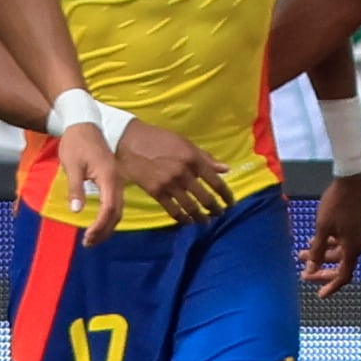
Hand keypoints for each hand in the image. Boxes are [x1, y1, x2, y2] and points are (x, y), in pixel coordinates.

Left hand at [56, 124, 124, 241]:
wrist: (83, 124)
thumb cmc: (76, 143)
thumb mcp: (72, 165)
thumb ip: (75, 188)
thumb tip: (77, 210)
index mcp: (108, 177)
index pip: (109, 207)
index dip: (100, 225)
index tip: (87, 237)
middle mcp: (117, 181)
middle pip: (116, 212)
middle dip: (104, 230)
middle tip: (88, 243)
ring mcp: (116, 181)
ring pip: (117, 209)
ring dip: (107, 226)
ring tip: (92, 238)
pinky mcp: (112, 180)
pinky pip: (114, 203)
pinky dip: (108, 216)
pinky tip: (99, 223)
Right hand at [113, 121, 231, 220]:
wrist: (129, 142)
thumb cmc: (159, 139)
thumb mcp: (185, 143)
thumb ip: (205, 158)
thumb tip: (225, 169)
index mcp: (194, 159)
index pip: (216, 182)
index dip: (226, 195)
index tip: (230, 203)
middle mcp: (184, 173)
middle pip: (206, 198)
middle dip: (216, 209)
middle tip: (219, 214)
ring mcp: (170, 184)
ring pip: (191, 208)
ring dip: (201, 217)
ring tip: (205, 221)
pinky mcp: (156, 193)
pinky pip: (173, 211)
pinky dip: (183, 219)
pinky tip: (187, 221)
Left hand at [302, 173, 360, 294]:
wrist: (351, 182)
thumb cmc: (336, 205)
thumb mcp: (322, 228)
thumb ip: (317, 250)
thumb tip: (310, 268)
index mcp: (353, 248)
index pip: (343, 275)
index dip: (331, 286)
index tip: (319, 294)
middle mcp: (358, 245)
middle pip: (340, 266)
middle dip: (321, 270)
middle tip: (304, 274)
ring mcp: (358, 236)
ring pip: (338, 253)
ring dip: (321, 255)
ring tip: (301, 253)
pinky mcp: (355, 227)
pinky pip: (342, 243)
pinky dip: (328, 245)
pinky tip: (314, 240)